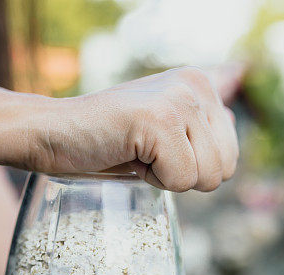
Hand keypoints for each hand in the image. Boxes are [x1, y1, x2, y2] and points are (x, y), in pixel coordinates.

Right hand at [31, 67, 238, 191]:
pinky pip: (181, 180)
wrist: (51, 134)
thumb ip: (198, 129)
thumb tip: (232, 130)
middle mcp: (196, 85)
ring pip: (207, 177)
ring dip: (167, 178)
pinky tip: (128, 155)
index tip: (157, 149)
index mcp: (201, 84)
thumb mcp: (162, 130)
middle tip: (147, 154)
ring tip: (137, 152)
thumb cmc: (105, 140)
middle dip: (184, 176)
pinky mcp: (161, 120)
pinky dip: (151, 181)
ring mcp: (180, 100)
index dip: (192, 168)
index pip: (231, 155)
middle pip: (225, 168)